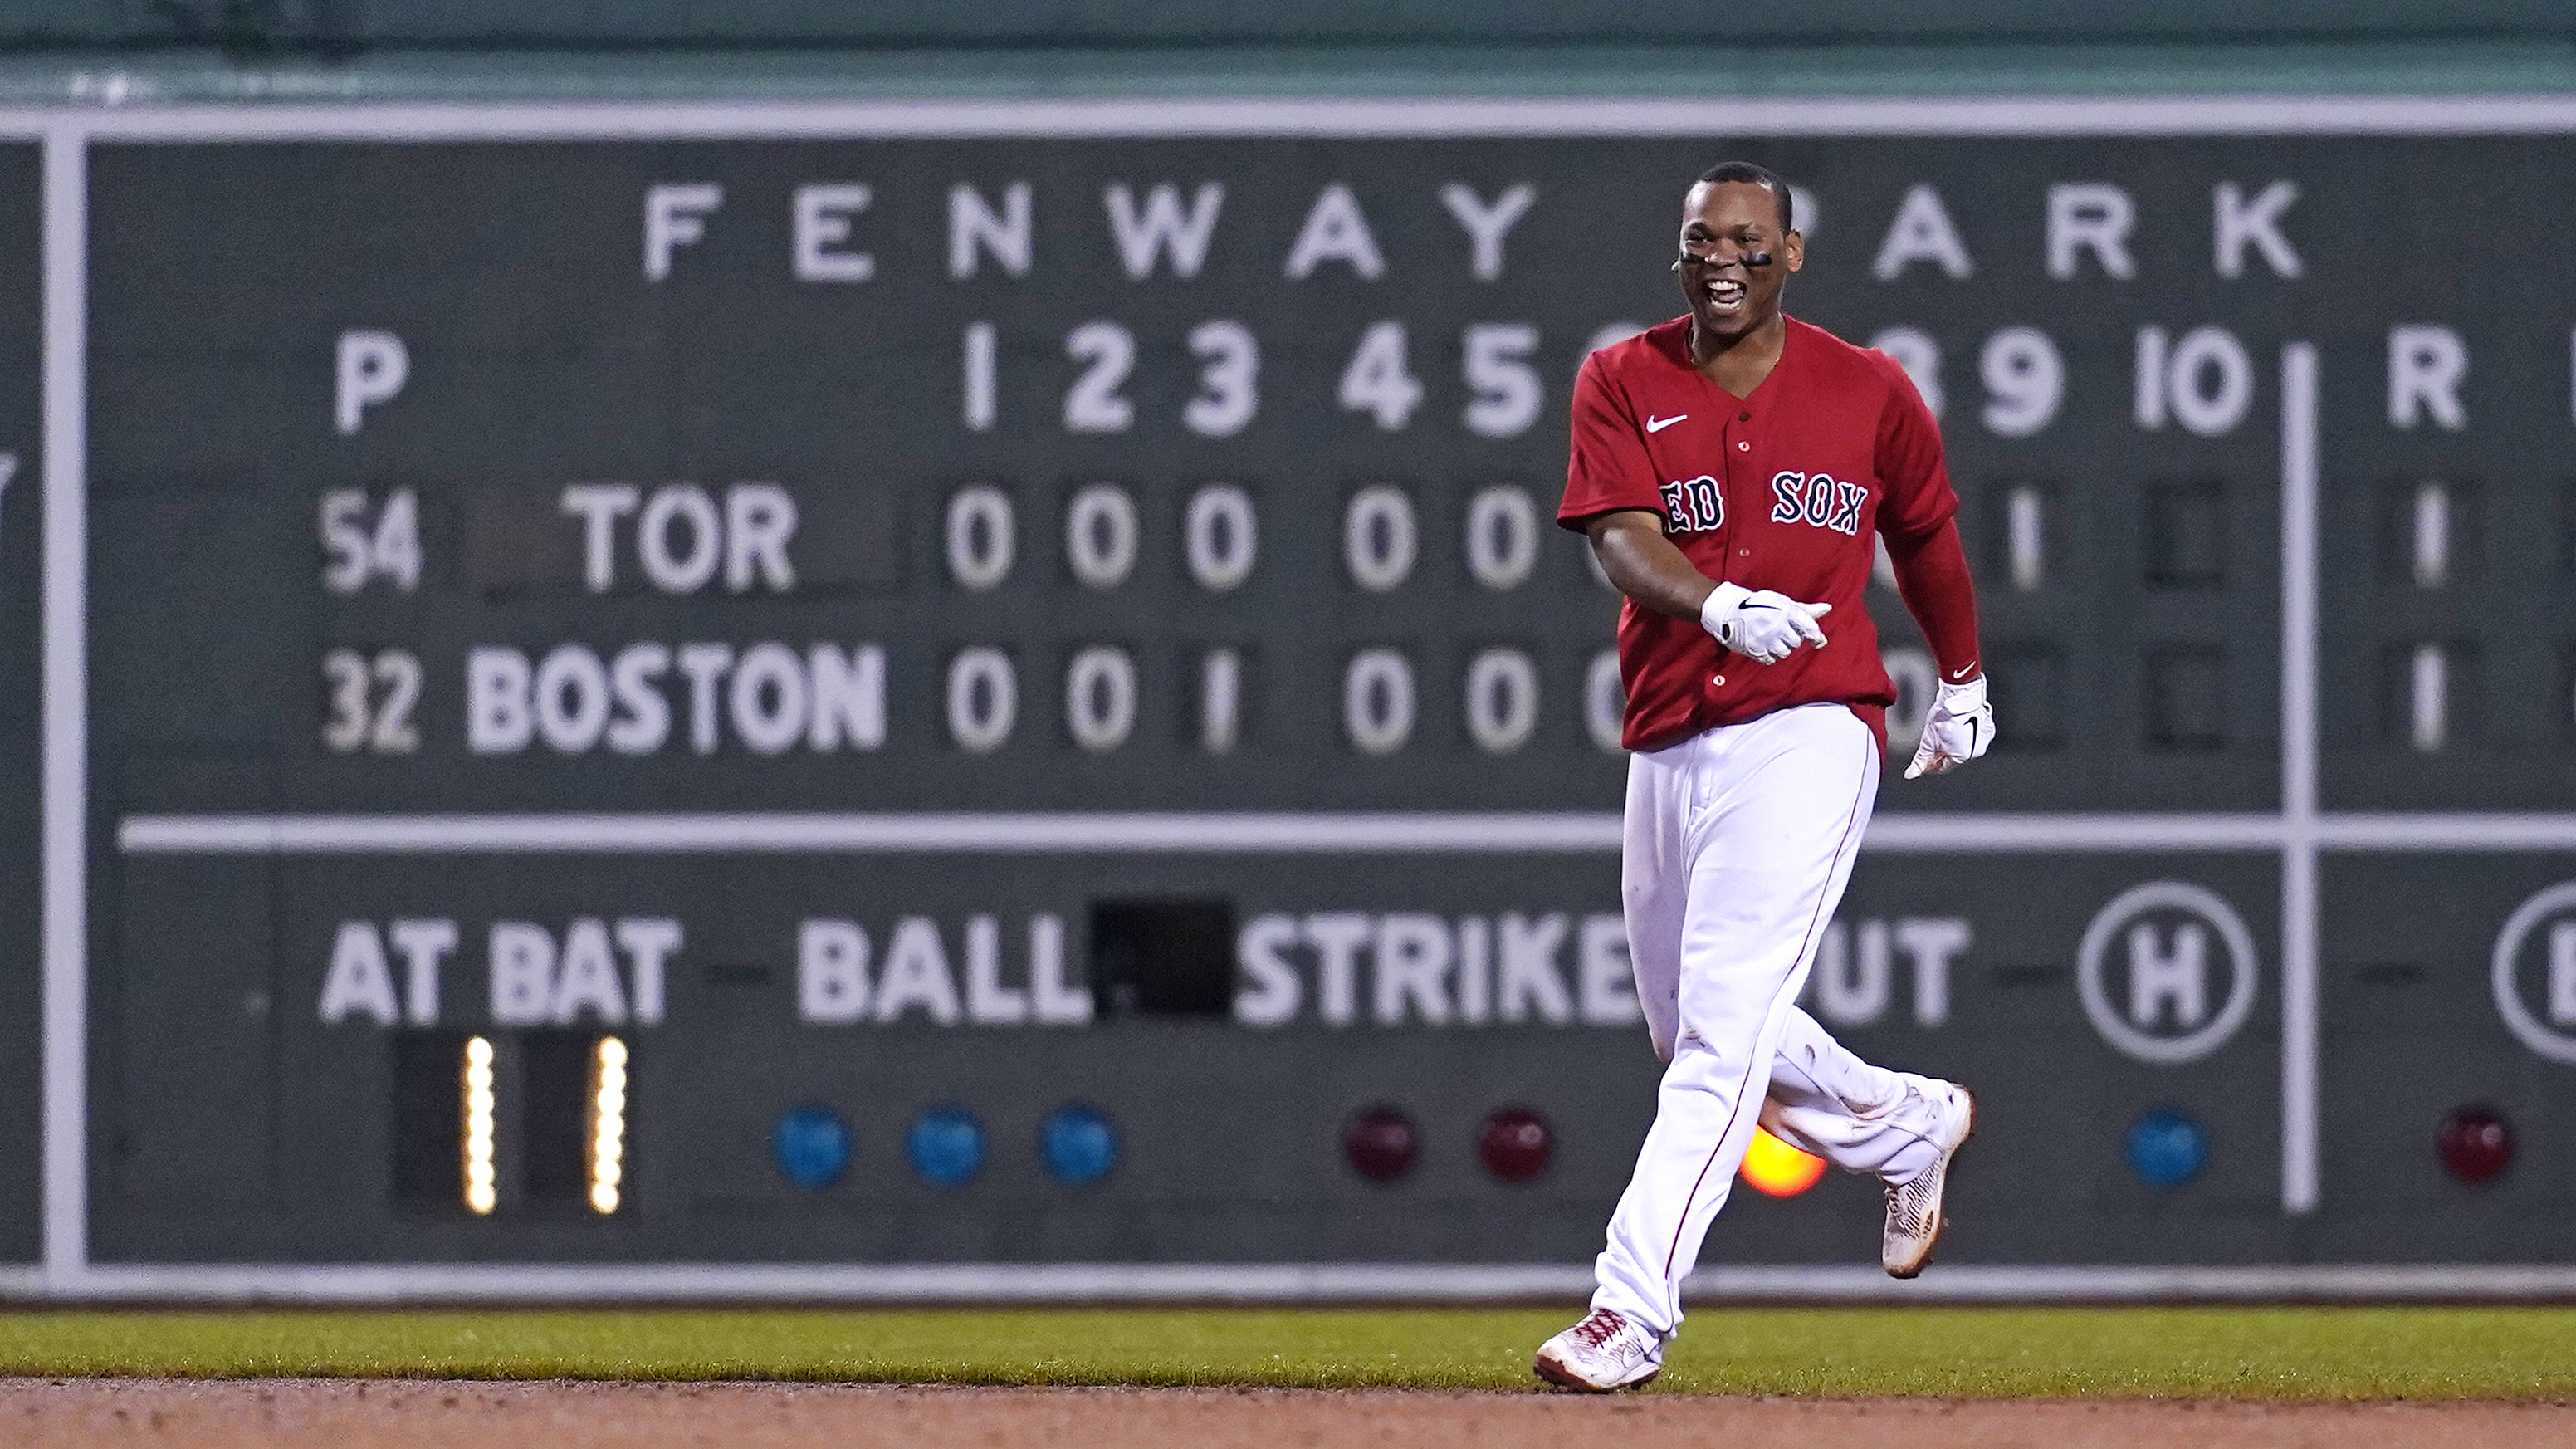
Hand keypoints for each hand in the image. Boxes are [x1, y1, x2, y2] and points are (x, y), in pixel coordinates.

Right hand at [1700, 583, 1831, 664]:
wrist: (1728, 609)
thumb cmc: (1758, 604)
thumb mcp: (1781, 602)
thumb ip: (1805, 610)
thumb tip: (1828, 609)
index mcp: (1786, 611)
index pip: (1809, 627)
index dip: (1816, 636)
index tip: (1818, 641)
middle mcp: (1777, 626)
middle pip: (1796, 642)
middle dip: (1792, 639)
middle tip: (1781, 631)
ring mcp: (1765, 639)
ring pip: (1785, 653)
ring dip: (1781, 648)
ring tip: (1772, 638)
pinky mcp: (1755, 650)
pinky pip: (1771, 660)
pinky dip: (1769, 655)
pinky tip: (1764, 646)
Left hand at [1905, 673, 1993, 778]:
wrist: (1960, 695)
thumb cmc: (1945, 716)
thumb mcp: (1928, 740)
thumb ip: (1920, 759)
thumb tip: (1911, 774)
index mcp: (1963, 756)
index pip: (1944, 767)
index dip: (1930, 766)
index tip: (1923, 761)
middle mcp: (1977, 750)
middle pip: (1954, 757)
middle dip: (1941, 753)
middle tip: (1931, 744)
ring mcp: (1984, 738)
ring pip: (1964, 745)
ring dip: (1952, 743)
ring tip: (1942, 731)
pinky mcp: (1987, 726)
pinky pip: (1973, 734)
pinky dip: (1963, 732)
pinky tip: (1954, 725)